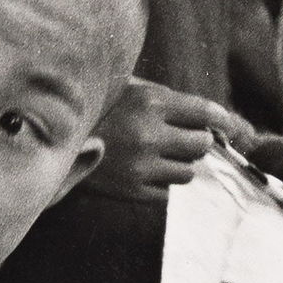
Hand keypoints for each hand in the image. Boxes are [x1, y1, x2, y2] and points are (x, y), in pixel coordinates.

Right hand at [90, 78, 254, 200]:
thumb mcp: (131, 89)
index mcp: (152, 102)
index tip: (230, 127)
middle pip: (202, 145)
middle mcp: (149, 134)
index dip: (224, 121)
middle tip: (185, 142)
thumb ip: (169, 100)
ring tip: (163, 159)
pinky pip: (166, 194)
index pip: (207, 113)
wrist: (52, 142)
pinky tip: (149, 175)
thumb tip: (218, 118)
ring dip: (182, 166)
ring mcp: (140, 166)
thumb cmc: (98, 111)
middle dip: (198, 143)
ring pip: (188, 173)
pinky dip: (164, 185)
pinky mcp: (130, 190)